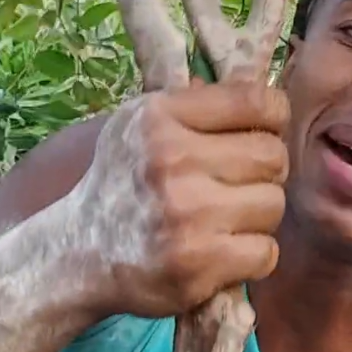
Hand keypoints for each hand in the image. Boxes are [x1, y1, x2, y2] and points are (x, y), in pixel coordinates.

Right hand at [61, 81, 289, 319]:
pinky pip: (266, 252)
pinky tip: (223, 250)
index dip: (272, 116)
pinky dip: (252, 255)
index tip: (262, 131)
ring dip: (257, 215)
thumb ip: (196, 101)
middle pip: (272, 155)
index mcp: (160, 117)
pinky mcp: (198, 265)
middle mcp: (172, 160)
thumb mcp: (140, 123)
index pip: (256, 101)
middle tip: (240, 182)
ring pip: (273, 204)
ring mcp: (187, 215)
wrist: (78, 254)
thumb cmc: (122, 181)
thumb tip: (260, 86)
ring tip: (226, 218)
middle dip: (265, 170)